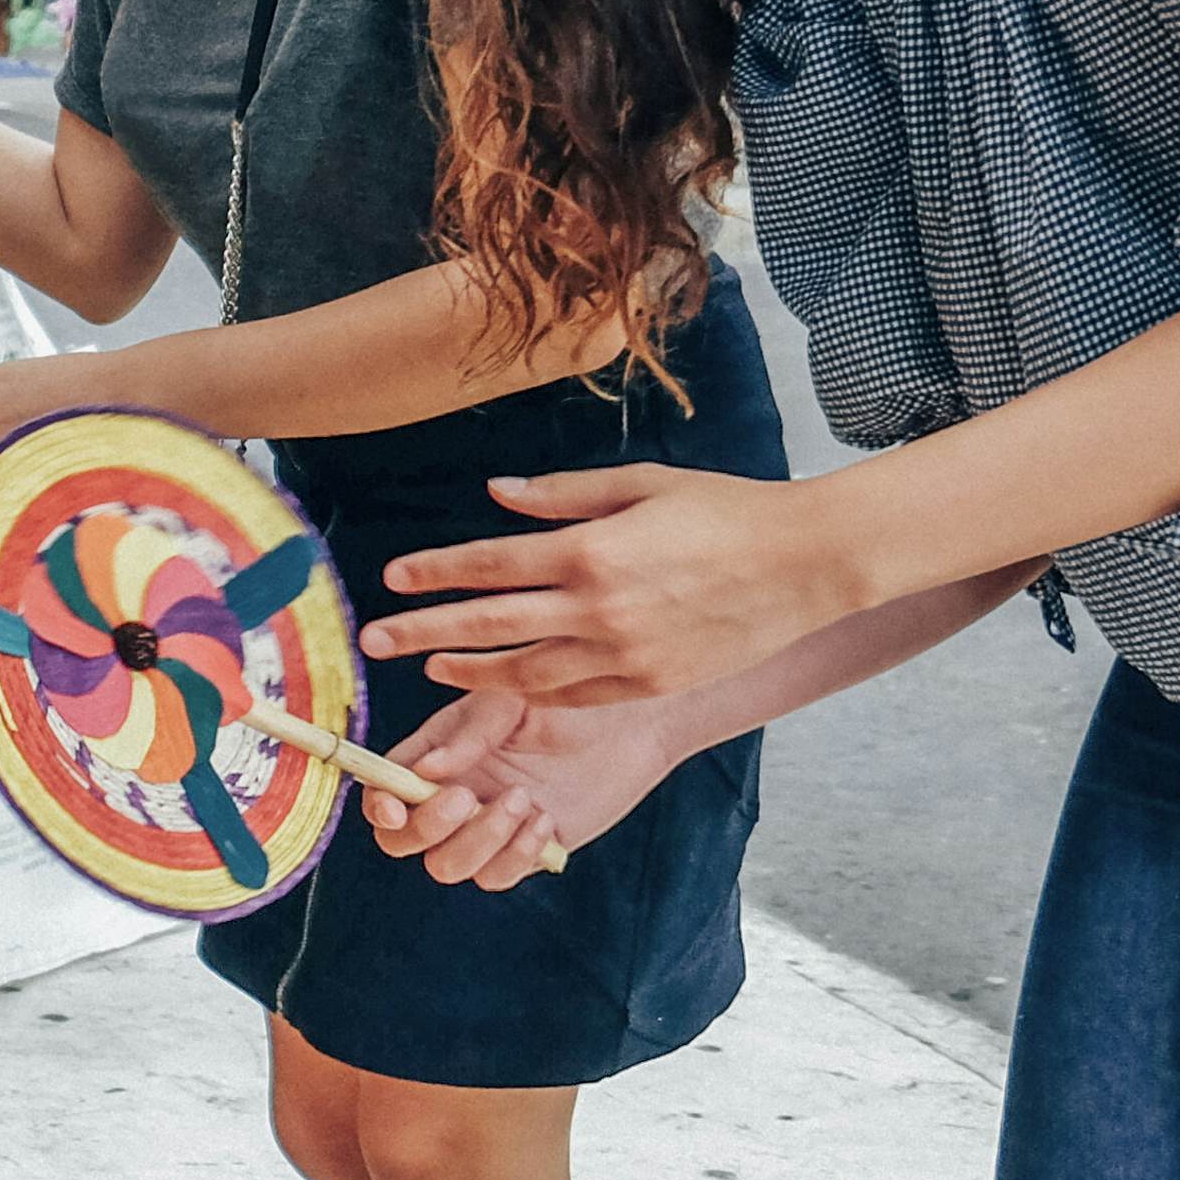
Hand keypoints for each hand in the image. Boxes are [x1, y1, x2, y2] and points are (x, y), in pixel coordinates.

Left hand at [359, 459, 859, 708]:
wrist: (806, 565)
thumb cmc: (725, 510)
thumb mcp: (643, 484)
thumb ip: (563, 494)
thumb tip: (496, 495)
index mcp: (592, 550)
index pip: (490, 565)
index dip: (434, 572)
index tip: (391, 579)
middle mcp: (599, 609)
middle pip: (488, 626)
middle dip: (422, 632)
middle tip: (374, 642)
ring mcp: (624, 655)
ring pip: (525, 673)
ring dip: (471, 670)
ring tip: (432, 668)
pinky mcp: (648, 685)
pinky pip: (574, 695)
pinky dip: (533, 691)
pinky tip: (504, 684)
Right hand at [370, 689, 674, 888]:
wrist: (629, 726)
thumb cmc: (563, 700)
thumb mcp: (510, 702)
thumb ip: (468, 736)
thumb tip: (424, 772)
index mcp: (433, 755)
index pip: (383, 790)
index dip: (378, 806)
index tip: (396, 806)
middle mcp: (450, 796)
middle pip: (402, 841)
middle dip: (426, 827)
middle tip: (466, 796)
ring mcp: (484, 829)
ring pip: (448, 867)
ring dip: (479, 838)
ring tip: (523, 799)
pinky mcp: (523, 853)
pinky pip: (498, 877)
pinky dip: (516, 854)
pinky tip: (544, 818)